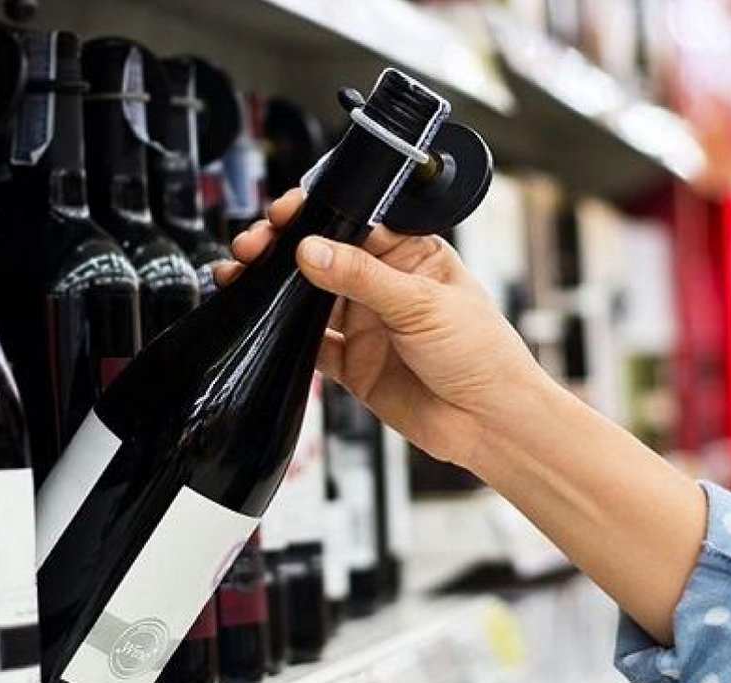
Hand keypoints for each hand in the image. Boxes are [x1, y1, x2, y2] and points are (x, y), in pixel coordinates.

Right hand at [221, 189, 547, 469]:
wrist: (489, 422)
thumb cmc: (483, 352)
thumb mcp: (421, 303)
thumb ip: (361, 277)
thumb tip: (311, 249)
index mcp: (410, 255)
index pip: (354, 222)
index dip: (316, 214)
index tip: (284, 213)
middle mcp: (385, 286)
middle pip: (323, 257)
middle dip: (284, 248)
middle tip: (253, 246)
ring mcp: (367, 324)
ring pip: (308, 299)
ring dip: (276, 289)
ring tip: (242, 276)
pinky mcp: (353, 364)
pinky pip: (310, 345)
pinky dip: (283, 335)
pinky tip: (264, 323)